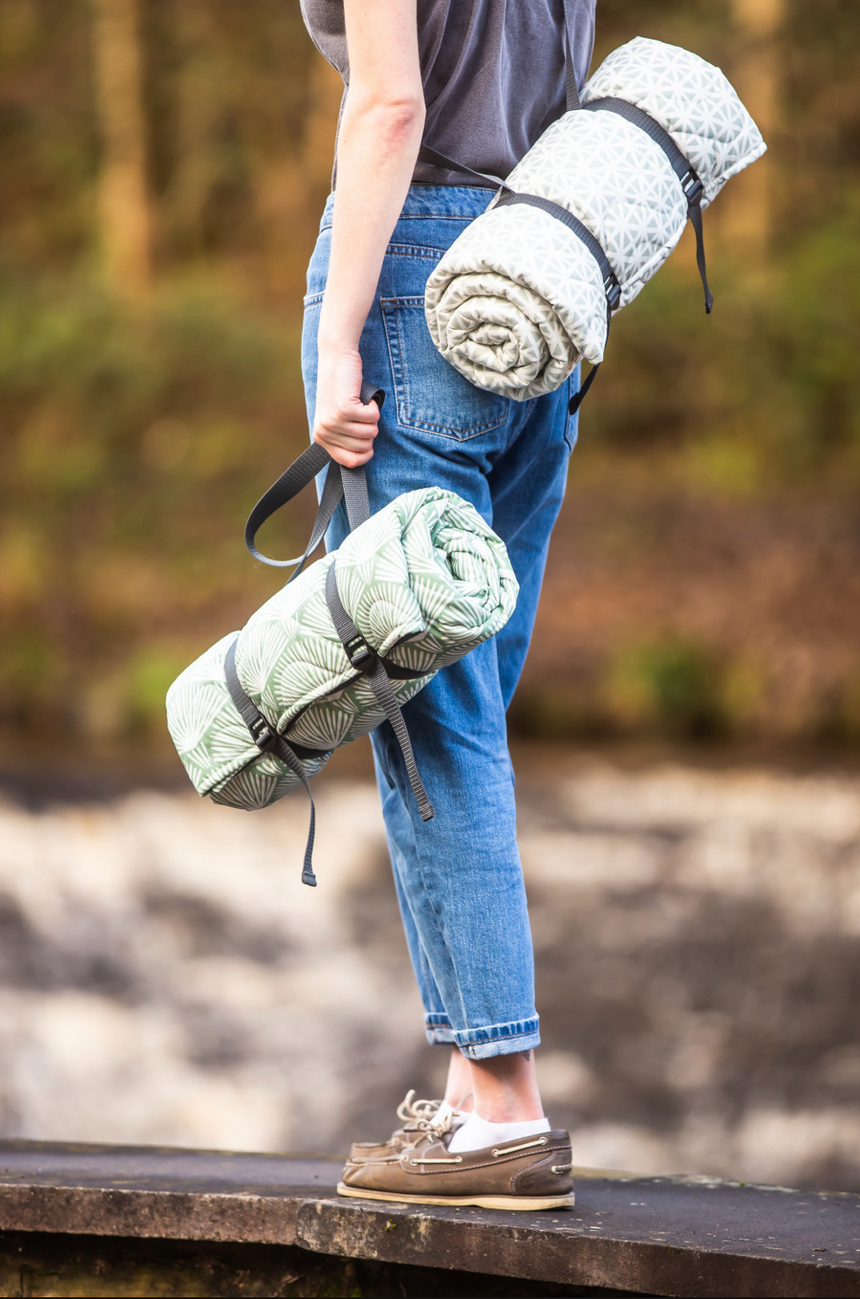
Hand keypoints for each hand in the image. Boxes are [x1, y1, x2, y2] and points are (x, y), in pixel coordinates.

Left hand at [313, 347, 378, 466]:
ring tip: (360, 405)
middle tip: (359, 414)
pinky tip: (363, 398)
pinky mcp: (345, 409)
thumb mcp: (336, 418)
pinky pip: (373, 419)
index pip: (349, 463)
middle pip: (363, 449)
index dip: (365, 454)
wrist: (336, 358)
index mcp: (321, 438)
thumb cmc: (340, 389)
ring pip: (370, 434)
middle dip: (369, 431)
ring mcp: (334, 421)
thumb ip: (343, 439)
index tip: (365, 440)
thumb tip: (360, 459)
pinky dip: (373, 407)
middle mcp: (325, 432)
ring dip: (372, 418)